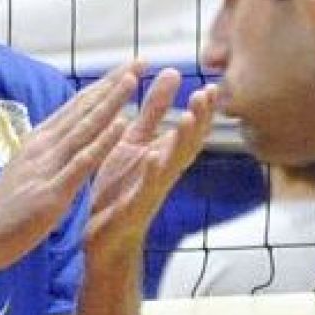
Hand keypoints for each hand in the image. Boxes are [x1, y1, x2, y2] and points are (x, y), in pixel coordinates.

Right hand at [0, 63, 140, 282]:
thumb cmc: (1, 210)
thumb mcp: (23, 172)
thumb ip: (43, 155)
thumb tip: (58, 140)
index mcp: (38, 142)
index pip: (75, 107)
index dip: (101, 86)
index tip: (125, 68)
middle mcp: (43, 146)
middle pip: (84, 109)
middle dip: (113, 84)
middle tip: (140, 60)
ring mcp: (48, 167)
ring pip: (86, 128)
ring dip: (111, 102)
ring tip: (134, 80)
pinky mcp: (53, 191)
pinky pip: (83, 162)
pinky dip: (103, 142)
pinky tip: (121, 125)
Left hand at [81, 74, 218, 271]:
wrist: (101, 240)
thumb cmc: (117, 189)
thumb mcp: (133, 142)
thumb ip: (152, 111)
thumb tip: (172, 73)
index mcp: (160, 154)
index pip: (188, 129)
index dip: (202, 110)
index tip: (213, 86)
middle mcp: (161, 172)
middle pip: (188, 144)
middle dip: (200, 119)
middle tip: (207, 94)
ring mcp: (150, 191)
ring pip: (173, 163)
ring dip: (183, 141)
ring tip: (188, 117)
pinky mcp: (133, 208)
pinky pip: (145, 189)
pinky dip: (150, 172)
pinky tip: (152, 155)